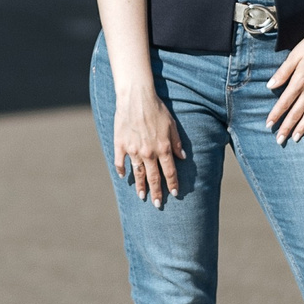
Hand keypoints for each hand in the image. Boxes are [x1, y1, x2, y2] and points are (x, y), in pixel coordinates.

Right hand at [113, 87, 187, 206]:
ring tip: (142, 196)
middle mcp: (149, 153)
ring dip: (140, 186)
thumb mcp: (172, 125)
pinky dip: (121, 170)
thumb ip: (177, 143)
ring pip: (137, 174)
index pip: (169, 172)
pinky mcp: (120, 145)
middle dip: (157, 193)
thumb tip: (183, 158)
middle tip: (157, 205)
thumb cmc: (157, 109)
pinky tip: (123, 176)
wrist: (136, 97)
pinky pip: (120, 162)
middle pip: (153, 177)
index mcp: (163, 148)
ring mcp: (133, 150)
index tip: (174, 194)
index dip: (172, 185)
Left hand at [264, 22, 303, 143]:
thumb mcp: (294, 55)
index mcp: (299, 81)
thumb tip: (270, 86)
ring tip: (296, 138)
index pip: (284, 102)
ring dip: (303, 127)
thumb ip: (282, 72)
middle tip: (279, 140)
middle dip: (287, 127)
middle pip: (296, 112)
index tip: (268, 125)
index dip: (275, 115)